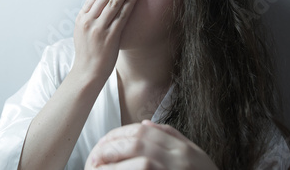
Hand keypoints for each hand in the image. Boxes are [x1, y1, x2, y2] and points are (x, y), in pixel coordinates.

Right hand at [72, 0, 138, 81]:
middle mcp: (89, 20)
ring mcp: (99, 28)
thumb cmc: (88, 52)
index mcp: (82, 17)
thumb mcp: (83, 31)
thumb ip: (91, 16)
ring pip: (114, 2)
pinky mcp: (110, 37)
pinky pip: (122, 15)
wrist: (87, 73)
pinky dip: (130, 2)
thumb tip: (101, 0)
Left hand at [85, 120, 218, 169]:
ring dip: (114, 164)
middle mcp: (180, 160)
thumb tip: (145, 125)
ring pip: (141, 163)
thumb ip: (170, 138)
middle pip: (138, 143)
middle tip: (95, 155)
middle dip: (112, 147)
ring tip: (96, 168)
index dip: (119, 134)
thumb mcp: (194, 156)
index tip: (104, 142)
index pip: (144, 132)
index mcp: (183, 149)